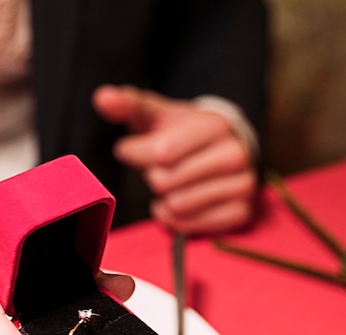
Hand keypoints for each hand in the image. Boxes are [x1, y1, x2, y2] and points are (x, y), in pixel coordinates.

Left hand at [92, 84, 257, 233]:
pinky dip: (174, 219)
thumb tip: (102, 97)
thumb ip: (129, 105)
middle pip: (165, 181)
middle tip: (162, 167)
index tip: (132, 149)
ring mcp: (242, 185)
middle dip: (153, 176)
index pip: (161, 152)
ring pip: (177, 204)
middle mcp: (236, 154)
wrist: (220, 148)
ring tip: (173, 183)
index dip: (137, 154)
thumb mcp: (156, 115)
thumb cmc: (181, 133)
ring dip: (164, 198)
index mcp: (216, 125)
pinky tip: (177, 204)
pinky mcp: (240, 213)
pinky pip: (189, 225)